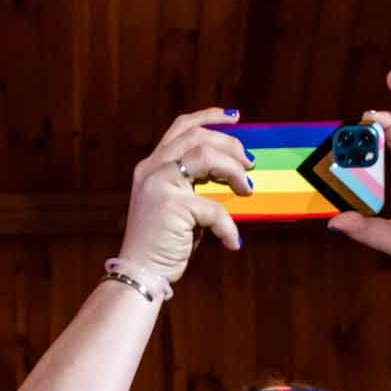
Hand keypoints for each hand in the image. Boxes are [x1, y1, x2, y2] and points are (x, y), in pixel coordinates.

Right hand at [115, 107, 251, 283]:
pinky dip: (228, 226)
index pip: (181, 128)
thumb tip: (233, 175)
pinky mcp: (170, 204)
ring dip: (234, 170)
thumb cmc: (163, 243)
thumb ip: (195, 186)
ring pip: (206, 155)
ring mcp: (158, 183)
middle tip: (249, 163)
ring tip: (247, 189)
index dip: (209, 117)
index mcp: (152, 166)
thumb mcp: (178, 206)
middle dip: (230, 144)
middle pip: (197, 135)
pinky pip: (213, 208)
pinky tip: (232, 241)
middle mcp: (152, 168)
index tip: (234, 117)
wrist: (140, 272)